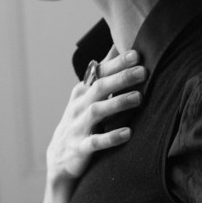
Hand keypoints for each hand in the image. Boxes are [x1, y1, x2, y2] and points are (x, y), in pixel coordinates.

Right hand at [46, 47, 145, 178]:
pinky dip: (111, 137)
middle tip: (143, 71)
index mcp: (82, 92)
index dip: (117, 63)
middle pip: (99, 88)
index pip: (100, 72)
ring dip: (117, 103)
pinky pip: (96, 142)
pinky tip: (128, 133)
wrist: (59, 157)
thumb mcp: (88, 96)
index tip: (136, 53)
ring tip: (138, 97)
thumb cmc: (81, 120)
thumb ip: (104, 73)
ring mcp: (78, 127)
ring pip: (97, 112)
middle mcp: (79, 106)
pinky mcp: (80, 148)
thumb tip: (118, 45)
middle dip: (121, 78)